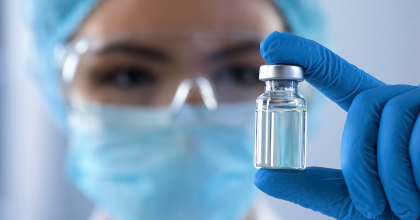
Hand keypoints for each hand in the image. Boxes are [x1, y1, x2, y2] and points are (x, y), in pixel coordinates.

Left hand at [254, 31, 419, 219]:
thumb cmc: (398, 208)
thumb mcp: (352, 197)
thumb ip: (311, 186)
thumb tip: (261, 176)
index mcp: (371, 115)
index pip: (336, 75)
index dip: (305, 55)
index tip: (272, 45)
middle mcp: (398, 100)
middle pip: (363, 106)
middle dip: (359, 161)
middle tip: (370, 202)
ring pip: (392, 121)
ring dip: (391, 178)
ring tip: (405, 207)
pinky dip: (416, 177)